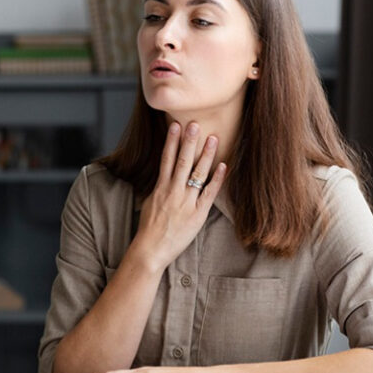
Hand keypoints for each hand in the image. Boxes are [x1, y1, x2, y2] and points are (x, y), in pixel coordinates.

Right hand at [132, 122, 226, 270]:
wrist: (150, 249)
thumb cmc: (149, 228)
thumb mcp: (150, 203)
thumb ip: (159, 188)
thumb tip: (164, 177)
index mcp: (160, 188)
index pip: (166, 159)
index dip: (171, 141)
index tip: (175, 125)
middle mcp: (173, 192)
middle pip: (181, 161)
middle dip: (189, 141)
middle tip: (194, 123)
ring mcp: (185, 202)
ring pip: (196, 173)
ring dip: (205, 155)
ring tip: (212, 138)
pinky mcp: (197, 214)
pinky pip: (209, 193)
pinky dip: (216, 179)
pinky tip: (223, 166)